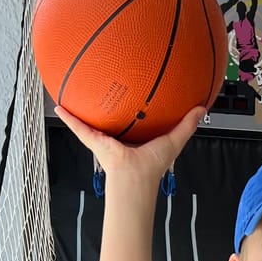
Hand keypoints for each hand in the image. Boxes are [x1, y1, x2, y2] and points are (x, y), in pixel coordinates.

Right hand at [54, 103, 204, 187]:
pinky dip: (69, 118)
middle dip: (109, 103)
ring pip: (93, 121)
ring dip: (84, 109)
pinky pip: (79, 127)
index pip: (136, 119)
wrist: (134, 177)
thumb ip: (187, 124)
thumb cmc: (152, 166)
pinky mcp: (94, 140)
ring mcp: (105, 138)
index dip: (137, 106)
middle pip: (113, 117)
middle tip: (105, 83)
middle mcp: (120, 136)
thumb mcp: (174, 140)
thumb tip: (202, 108)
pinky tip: (59, 106)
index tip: (137, 90)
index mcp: (138, 137)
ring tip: (76, 89)